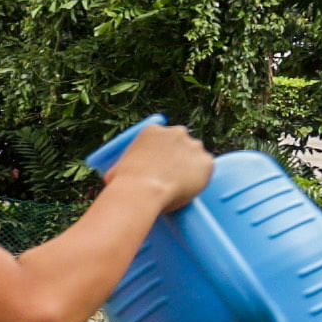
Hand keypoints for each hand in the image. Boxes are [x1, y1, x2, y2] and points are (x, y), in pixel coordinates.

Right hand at [98, 121, 215, 212]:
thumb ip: (122, 167)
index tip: (160, 163)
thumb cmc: (124, 183)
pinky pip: (207, 169)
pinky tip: (193, 187)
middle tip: (171, 174)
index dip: (163, 151)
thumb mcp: (116, 168)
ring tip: (182, 184)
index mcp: (154, 130)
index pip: (164, 137)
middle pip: (182, 142)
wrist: (142, 191)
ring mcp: (193, 146)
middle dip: (179, 155)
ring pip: (196, 155)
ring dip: (191, 166)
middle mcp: (176, 132)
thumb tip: (115, 178)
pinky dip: (202, 177)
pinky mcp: (206, 162)